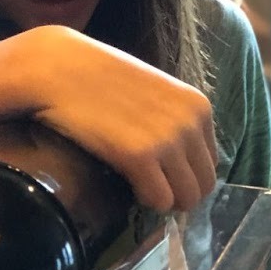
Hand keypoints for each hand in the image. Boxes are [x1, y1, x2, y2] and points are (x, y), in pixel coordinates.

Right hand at [21, 26, 217, 211]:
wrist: (60, 68)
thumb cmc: (101, 78)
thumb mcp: (155, 92)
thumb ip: (174, 120)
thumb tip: (181, 160)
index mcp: (198, 107)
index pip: (210, 162)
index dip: (187, 174)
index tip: (163, 174)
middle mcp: (191, 123)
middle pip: (204, 185)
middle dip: (180, 193)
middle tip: (151, 188)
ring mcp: (168, 140)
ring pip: (186, 198)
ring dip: (164, 199)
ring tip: (139, 186)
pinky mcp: (140, 156)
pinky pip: (160, 200)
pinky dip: (146, 201)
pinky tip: (129, 185)